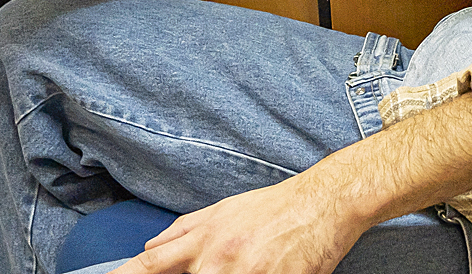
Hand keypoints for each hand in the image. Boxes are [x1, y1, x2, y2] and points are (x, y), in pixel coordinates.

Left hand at [124, 176, 366, 273]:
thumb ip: (184, 230)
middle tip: (219, 266)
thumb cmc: (274, 207)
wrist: (322, 203)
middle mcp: (217, 259)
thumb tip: (149, 247)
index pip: (150, 265)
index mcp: (203, 239)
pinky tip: (262, 268)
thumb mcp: (224, 209)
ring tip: (250, 263)